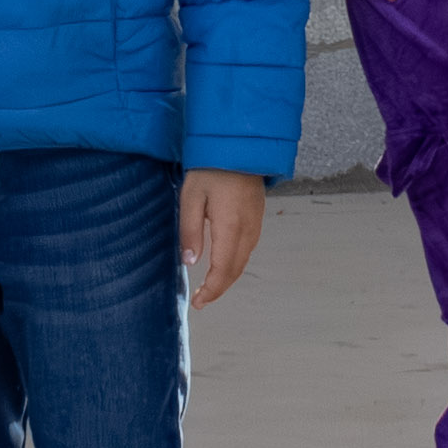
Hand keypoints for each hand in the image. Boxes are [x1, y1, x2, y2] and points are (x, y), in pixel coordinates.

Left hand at [180, 169, 266, 303]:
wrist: (239, 145)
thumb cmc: (211, 168)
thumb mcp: (191, 198)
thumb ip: (190, 231)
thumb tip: (190, 261)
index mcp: (230, 227)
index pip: (223, 270)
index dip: (211, 290)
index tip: (198, 302)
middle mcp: (248, 230)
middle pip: (235, 270)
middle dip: (219, 288)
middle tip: (201, 299)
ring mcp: (255, 223)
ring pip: (243, 260)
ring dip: (228, 277)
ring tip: (209, 285)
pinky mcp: (257, 217)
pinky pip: (248, 248)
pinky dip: (235, 263)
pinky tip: (223, 263)